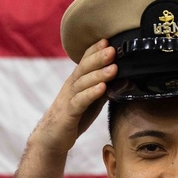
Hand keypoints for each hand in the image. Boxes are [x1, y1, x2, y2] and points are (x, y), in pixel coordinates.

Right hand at [32, 40, 116, 154]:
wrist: (52, 138)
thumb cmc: (74, 117)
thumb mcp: (91, 101)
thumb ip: (104, 89)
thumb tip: (125, 80)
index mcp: (77, 81)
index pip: (85, 61)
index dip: (94, 50)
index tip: (108, 39)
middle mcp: (71, 86)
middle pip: (84, 68)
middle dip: (98, 57)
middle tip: (112, 49)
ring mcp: (69, 99)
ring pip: (83, 83)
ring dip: (98, 74)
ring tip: (113, 67)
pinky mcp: (69, 113)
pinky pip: (80, 101)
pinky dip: (91, 94)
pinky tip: (102, 88)